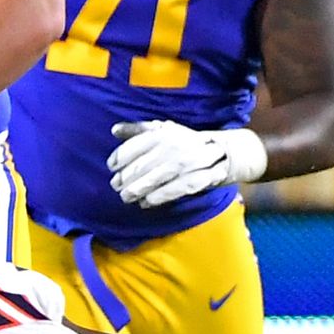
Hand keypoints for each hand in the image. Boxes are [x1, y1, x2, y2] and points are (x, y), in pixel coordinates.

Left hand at [107, 122, 267, 207]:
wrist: (221, 151)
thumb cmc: (184, 141)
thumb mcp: (163, 130)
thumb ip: (138, 130)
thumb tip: (115, 130)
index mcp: (162, 133)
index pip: (132, 148)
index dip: (118, 160)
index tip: (112, 168)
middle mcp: (172, 147)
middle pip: (139, 167)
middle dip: (125, 179)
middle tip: (117, 187)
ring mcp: (185, 164)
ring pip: (153, 180)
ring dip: (136, 191)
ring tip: (127, 197)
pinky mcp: (197, 179)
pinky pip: (172, 191)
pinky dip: (156, 198)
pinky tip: (145, 203)